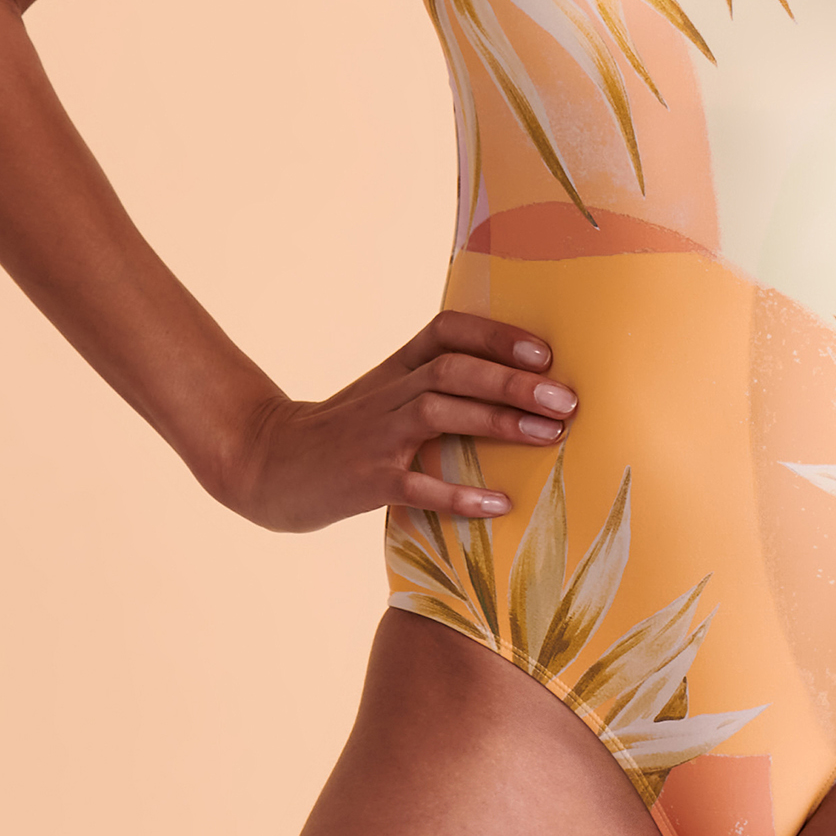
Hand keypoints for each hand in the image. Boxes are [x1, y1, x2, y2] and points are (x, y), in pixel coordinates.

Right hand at [224, 311, 578, 531]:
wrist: (268, 465)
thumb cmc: (346, 432)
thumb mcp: (386, 394)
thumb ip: (437, 383)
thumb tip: (521, 383)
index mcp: (397, 367)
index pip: (448, 330)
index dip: (496, 334)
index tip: (546, 351)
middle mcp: (389, 392)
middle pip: (455, 370)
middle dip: (514, 380)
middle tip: (567, 400)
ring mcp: (375, 436)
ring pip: (440, 413)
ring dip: (498, 421)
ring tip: (551, 437)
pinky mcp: (365, 481)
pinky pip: (417, 485)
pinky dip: (459, 494)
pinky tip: (499, 504)